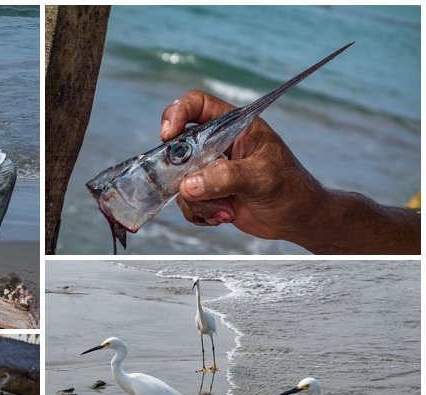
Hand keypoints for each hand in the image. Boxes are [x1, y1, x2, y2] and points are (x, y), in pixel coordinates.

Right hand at [159, 90, 324, 244]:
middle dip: (183, 173)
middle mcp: (220, 145)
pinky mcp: (210, 194)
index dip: (177, 114)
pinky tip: (223, 216)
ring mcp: (213, 171)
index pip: (198, 105)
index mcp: (235, 126)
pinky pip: (189, 202)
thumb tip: (188, 185)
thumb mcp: (260, 178)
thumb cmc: (290, 189)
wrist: (298, 218)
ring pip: (182, 182)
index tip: (167, 136)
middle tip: (194, 189)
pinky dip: (200, 213)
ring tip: (226, 209)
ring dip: (198, 201)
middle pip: (181, 148)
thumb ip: (225, 178)